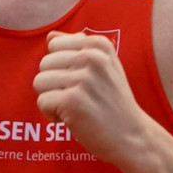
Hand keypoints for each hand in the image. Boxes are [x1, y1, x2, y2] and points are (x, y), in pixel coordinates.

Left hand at [34, 31, 158, 171]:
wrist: (132, 136)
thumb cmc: (114, 103)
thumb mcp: (104, 67)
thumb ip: (77, 49)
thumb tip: (50, 36)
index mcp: (98, 45)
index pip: (54, 45)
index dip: (61, 67)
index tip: (80, 82)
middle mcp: (91, 57)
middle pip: (44, 64)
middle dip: (54, 84)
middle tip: (78, 98)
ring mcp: (82, 79)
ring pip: (40, 82)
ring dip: (52, 99)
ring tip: (74, 108)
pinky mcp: (72, 101)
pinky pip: (42, 101)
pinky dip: (52, 115)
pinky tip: (72, 118)